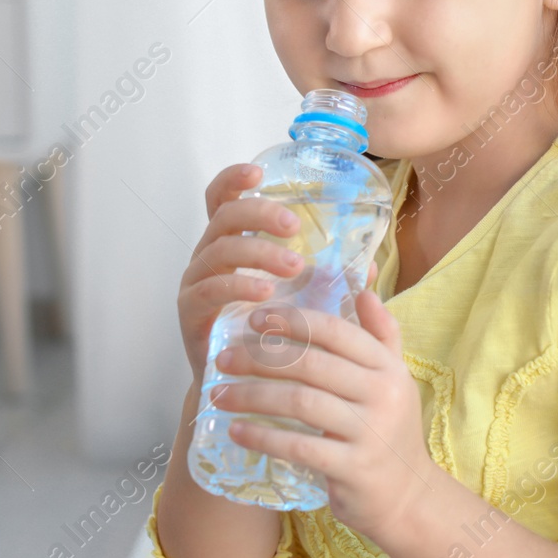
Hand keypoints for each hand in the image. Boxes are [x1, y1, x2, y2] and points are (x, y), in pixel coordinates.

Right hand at [177, 162, 377, 382]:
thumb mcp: (303, 301)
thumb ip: (329, 282)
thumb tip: (367, 265)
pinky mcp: (190, 313)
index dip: (234, 180)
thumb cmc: (270, 333)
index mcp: (232, 243)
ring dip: (259, 253)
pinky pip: (209, 290)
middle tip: (294, 226)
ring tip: (294, 267)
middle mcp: (209, 256)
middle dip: (259, 215)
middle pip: (224, 217)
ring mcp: (196, 282)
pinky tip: (265, 293)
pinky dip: (238, 287)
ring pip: (219, 251)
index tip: (258, 172)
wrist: (242, 385)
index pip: (222, 199)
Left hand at [207, 284, 440, 543]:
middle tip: (224, 358)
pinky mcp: (352, 468)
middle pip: (310, 364)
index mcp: (388, 366)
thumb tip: (363, 290)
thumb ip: (381, 335)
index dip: (291, 321)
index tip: (253, 319)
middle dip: (259, 358)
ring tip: (219, 395)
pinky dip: (263, 438)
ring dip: (252, 396)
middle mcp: (382, 393)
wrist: (408, 496)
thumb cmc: (391, 431)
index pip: (335, 331)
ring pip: (300, 402)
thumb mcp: (395, 378)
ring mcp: (368, 432)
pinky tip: (236, 431)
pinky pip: (299, 447)